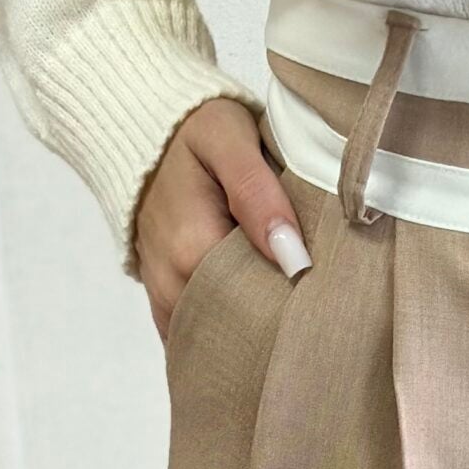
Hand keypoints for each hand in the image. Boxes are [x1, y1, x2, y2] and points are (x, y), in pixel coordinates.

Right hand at [135, 97, 311, 341]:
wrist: (141, 132)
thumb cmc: (189, 129)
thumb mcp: (227, 138)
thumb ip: (258, 193)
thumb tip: (293, 258)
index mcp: (192, 254)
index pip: (258, 305)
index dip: (296, 302)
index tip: (326, 294)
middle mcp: (173, 288)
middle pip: (240, 330)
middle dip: (278, 322)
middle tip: (316, 304)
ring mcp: (165, 301)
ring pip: (221, 339)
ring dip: (255, 331)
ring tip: (289, 312)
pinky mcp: (164, 305)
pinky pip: (200, 339)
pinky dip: (230, 336)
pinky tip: (257, 322)